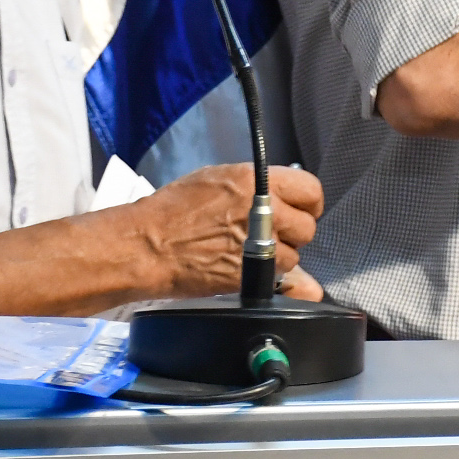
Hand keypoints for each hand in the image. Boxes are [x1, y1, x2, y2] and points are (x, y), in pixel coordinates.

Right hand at [130, 163, 324, 298]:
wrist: (147, 246)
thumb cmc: (173, 210)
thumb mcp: (216, 179)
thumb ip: (256, 188)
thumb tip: (285, 198)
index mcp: (256, 182)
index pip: (311, 190)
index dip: (308, 204)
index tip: (300, 210)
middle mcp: (263, 212)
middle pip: (307, 228)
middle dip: (293, 234)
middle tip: (271, 235)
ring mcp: (258, 245)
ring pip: (294, 257)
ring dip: (278, 258)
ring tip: (248, 252)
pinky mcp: (250, 275)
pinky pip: (275, 278)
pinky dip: (265, 277)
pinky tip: (242, 267)